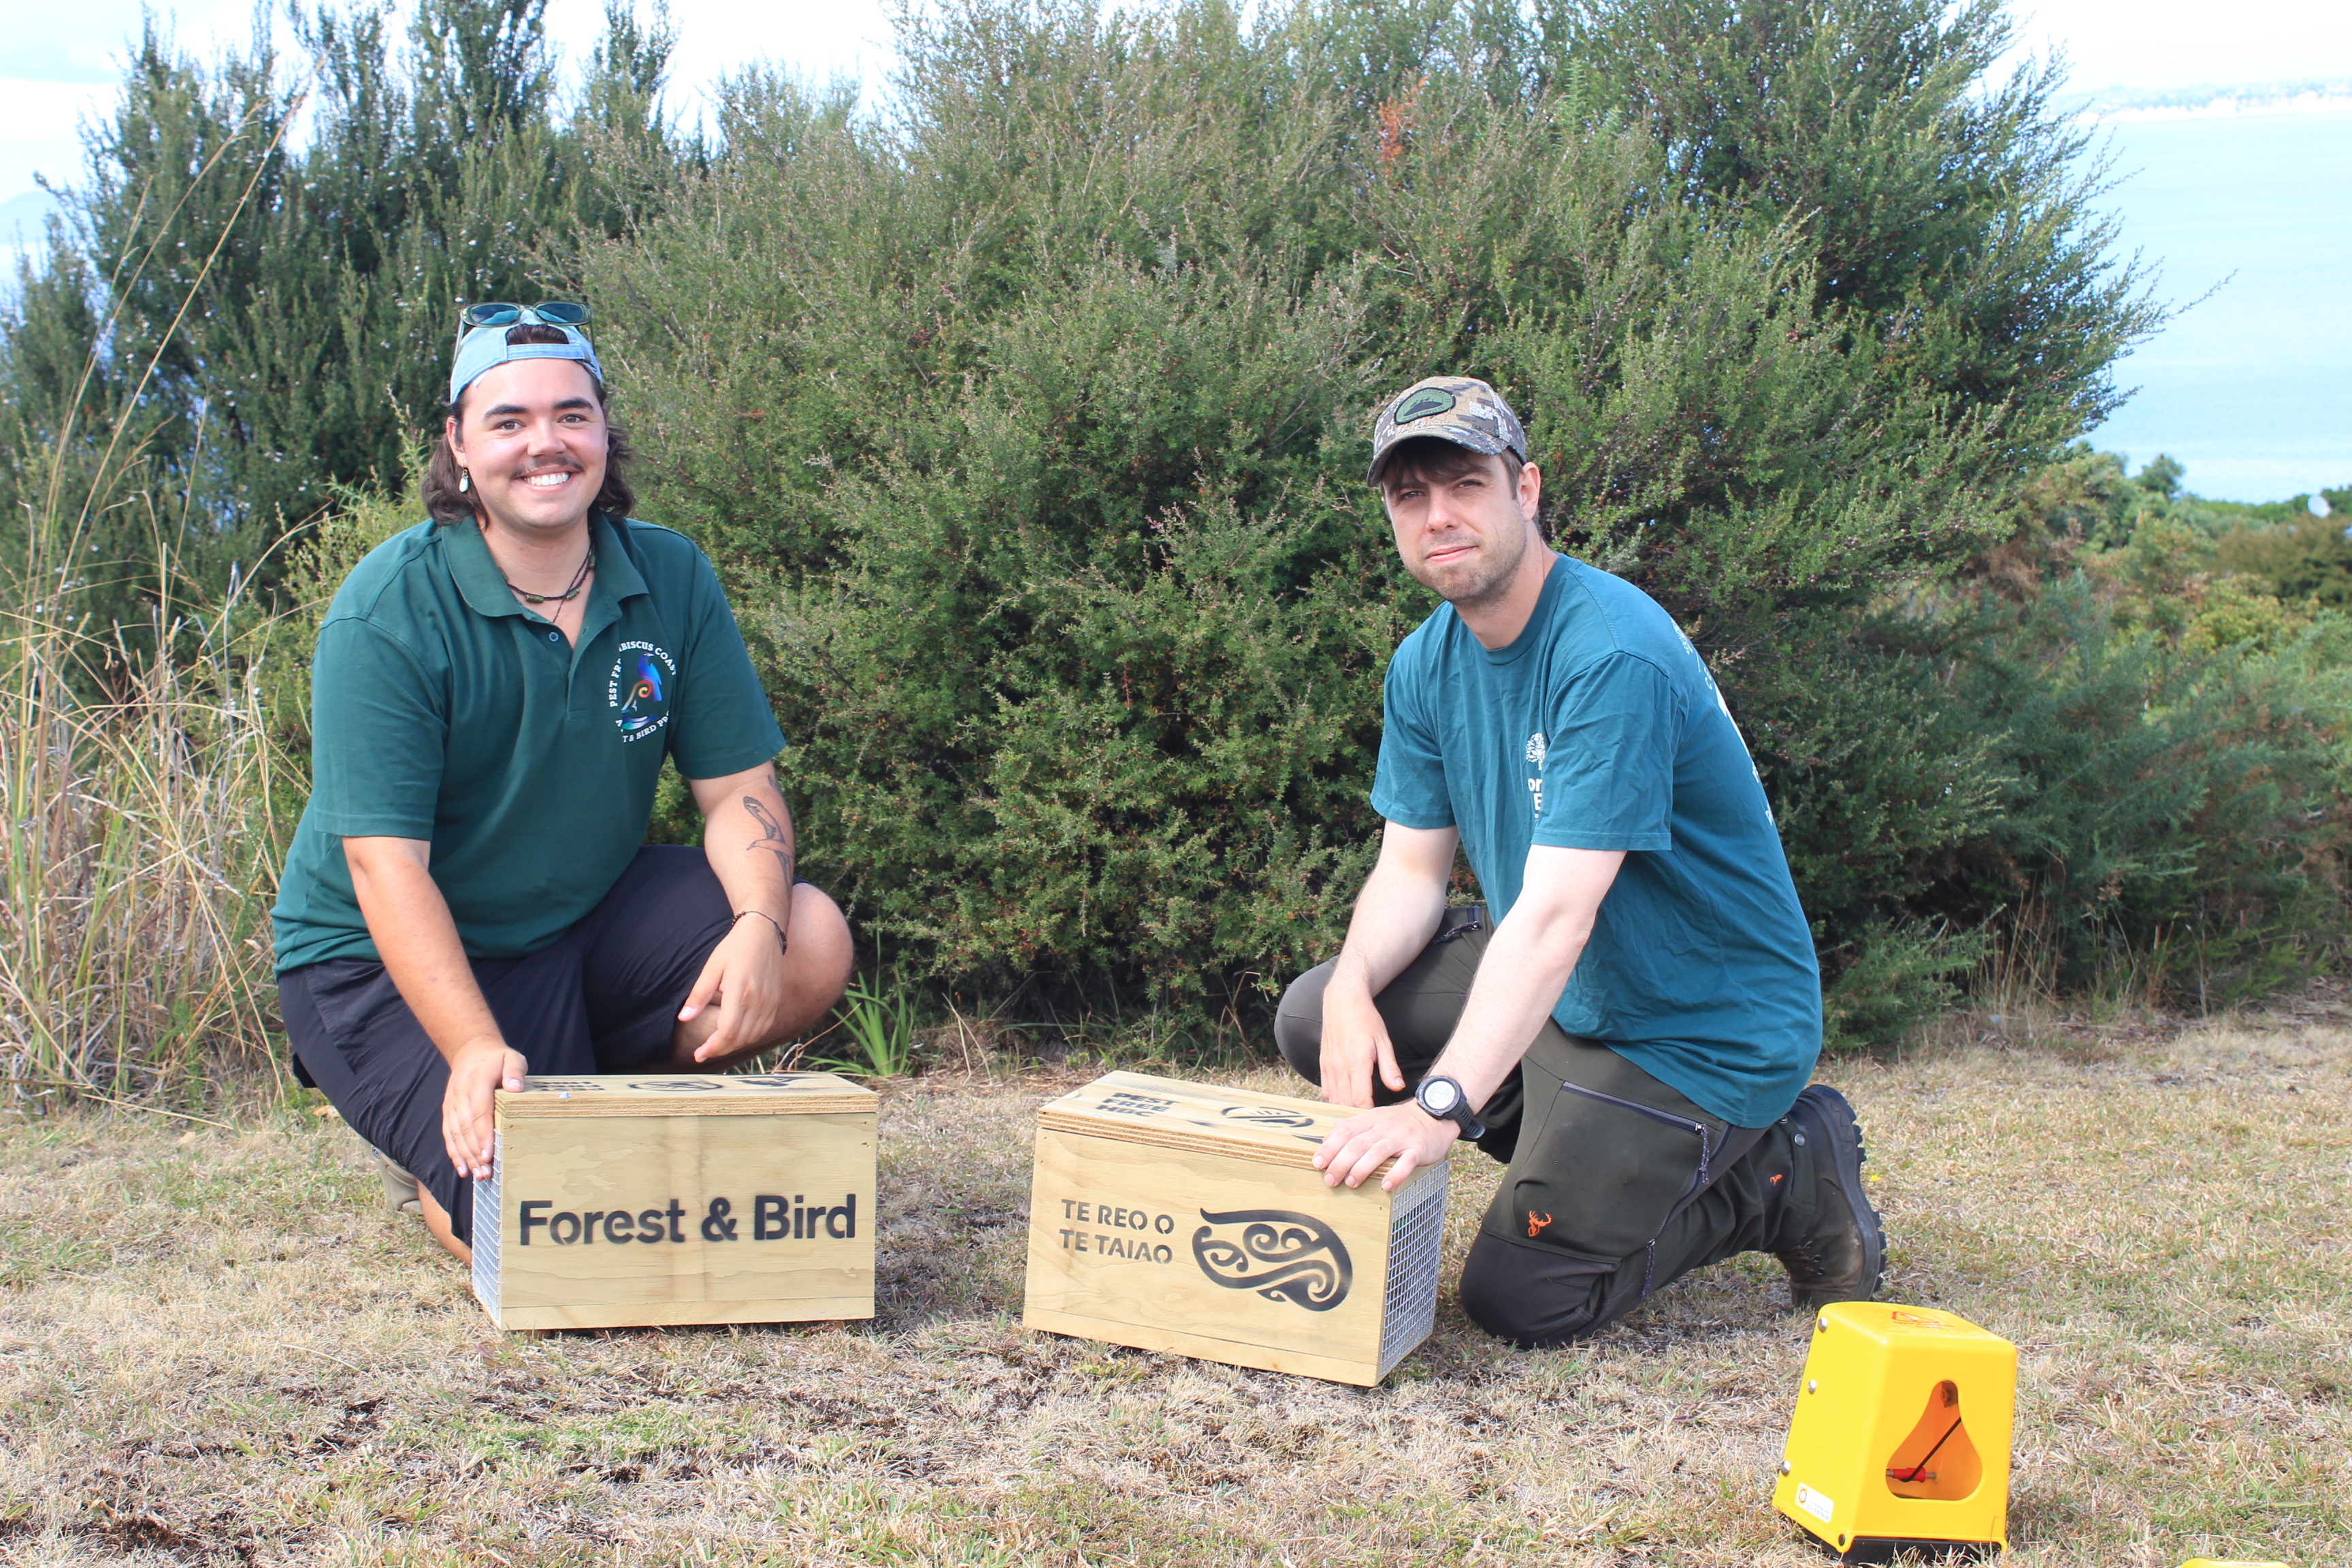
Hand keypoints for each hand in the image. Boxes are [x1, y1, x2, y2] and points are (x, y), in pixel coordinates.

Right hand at [443, 1036, 525, 1179]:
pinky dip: (454, 1153)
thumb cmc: (497, 1059)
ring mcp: (452, 1103)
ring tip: (477, 1176)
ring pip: (456, 1134)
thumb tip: (515, 1088)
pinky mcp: (448, 1110)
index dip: (483, 1135)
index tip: (489, 1154)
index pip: (479, 1112)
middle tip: (486, 1174)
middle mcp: (460, 1094)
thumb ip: (515, 1071)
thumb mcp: (511, 1057)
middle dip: (475, 1153)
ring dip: (465, 1157)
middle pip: (466, 1128)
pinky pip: (449, 1134)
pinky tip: (462, 1169)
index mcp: (477, 1081)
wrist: (470, 1051)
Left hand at [677, 913, 788, 1062]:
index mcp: (740, 993)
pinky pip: (764, 1028)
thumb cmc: (735, 947)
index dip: (712, 1048)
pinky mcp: (776, 1001)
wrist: (764, 931)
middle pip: (739, 1039)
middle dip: (720, 1050)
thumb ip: (699, 995)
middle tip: (704, 1052)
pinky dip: (750, 1037)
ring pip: (753, 1036)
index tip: (698, 1053)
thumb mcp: (712, 968)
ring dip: (735, 1045)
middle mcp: (758, 1001)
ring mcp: (770, 1002)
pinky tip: (737, 1035)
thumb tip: (684, 1018)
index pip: (727, 1032)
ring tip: (718, 1045)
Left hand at [1312, 1101, 1455, 1191]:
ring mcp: (1401, 1137)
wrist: (1433, 1115)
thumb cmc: (1398, 1123)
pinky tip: (1386, 1186)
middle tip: (1331, 1180)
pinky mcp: (1418, 1148)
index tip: (1317, 1163)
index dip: (1329, 1148)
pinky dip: (1395, 1174)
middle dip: (1340, 1163)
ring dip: (1361, 1169)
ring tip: (1352, 1184)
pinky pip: (1406, 1162)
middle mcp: (1382, 1127)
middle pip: (1357, 1144)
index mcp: (1369, 1119)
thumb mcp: (1372, 1119)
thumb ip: (1350, 1128)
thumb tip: (1325, 1142)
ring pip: (1377, 1152)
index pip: (1344, 1131)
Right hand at [1318, 973, 1404, 1108]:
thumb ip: (1389, 1068)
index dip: (1369, 1112)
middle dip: (1358, 1114)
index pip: (1360, 1099)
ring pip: (1334, 1100)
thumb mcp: (1383, 1042)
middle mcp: (1340, 1067)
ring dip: (1345, 1109)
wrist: (1342, 1001)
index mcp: (1357, 1063)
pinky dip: (1335, 1099)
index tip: (1379, 1117)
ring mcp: (1329, 1066)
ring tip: (1359, 1115)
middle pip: (1345, 1104)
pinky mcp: (1323, 1064)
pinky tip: (1345, 1101)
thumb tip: (1398, 1088)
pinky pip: (1326, 1090)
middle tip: (1371, 1120)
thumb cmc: (1366, 1020)